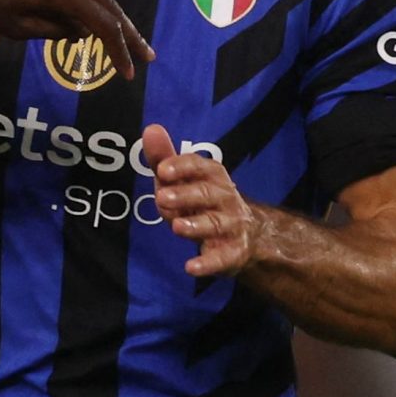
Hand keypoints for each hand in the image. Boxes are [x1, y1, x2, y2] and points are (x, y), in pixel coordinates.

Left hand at [0, 0, 152, 75]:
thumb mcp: (14, 26)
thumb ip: (52, 30)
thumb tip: (81, 33)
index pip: (104, 28)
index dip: (119, 53)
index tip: (129, 74)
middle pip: (110, 7)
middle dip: (129, 34)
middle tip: (146, 56)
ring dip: (114, 14)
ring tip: (125, 35)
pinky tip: (95, 10)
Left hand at [145, 124, 263, 277]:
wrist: (245, 234)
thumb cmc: (201, 200)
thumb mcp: (181, 179)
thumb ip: (164, 157)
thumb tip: (150, 128)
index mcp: (212, 177)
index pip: (200, 167)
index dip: (183, 167)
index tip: (163, 170)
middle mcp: (224, 198)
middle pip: (205, 194)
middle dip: (185, 195)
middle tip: (161, 197)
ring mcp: (230, 225)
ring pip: (213, 223)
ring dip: (196, 226)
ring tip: (176, 227)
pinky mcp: (231, 252)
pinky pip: (220, 257)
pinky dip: (207, 263)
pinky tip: (191, 267)